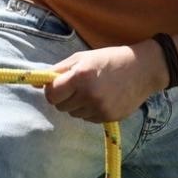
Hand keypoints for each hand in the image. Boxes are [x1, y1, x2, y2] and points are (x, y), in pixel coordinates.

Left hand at [44, 43, 166, 122]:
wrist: (143, 69)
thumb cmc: (109, 59)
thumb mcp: (81, 58)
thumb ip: (57, 70)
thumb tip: (34, 83)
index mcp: (80, 77)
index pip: (51, 94)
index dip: (52, 90)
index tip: (59, 85)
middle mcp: (89, 95)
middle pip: (60, 106)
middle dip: (64, 97)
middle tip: (78, 86)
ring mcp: (100, 108)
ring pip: (73, 113)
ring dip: (77, 104)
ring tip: (93, 90)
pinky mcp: (108, 118)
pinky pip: (87, 118)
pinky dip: (90, 110)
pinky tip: (102, 98)